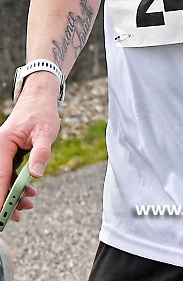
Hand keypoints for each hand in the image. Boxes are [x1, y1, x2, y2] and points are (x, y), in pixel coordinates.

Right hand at [0, 85, 59, 221]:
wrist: (40, 99)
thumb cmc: (42, 112)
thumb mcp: (46, 132)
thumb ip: (41, 152)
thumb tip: (36, 174)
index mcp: (4, 143)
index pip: (1, 176)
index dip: (2, 197)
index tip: (4, 215)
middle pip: (0, 180)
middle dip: (8, 199)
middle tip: (19, 216)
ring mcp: (2, 151)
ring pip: (4, 179)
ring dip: (14, 194)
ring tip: (30, 204)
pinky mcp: (8, 154)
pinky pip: (9, 173)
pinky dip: (17, 184)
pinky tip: (29, 192)